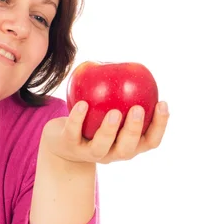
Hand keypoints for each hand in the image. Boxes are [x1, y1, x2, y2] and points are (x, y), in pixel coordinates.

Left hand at [40, 101, 169, 164]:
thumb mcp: (111, 113)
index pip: (150, 141)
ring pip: (101, 146)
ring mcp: (89, 153)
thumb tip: (136, 69)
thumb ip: (124, 99)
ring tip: (114, 111)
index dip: (160, 125)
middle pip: (127, 149)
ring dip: (109, 129)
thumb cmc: (94, 122)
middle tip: (137, 109)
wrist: (62, 143)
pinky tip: (82, 103)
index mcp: (127, 146)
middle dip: (134, 130)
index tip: (162, 103)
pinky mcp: (69, 146)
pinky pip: (73, 132)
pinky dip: (78, 118)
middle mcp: (111, 154)